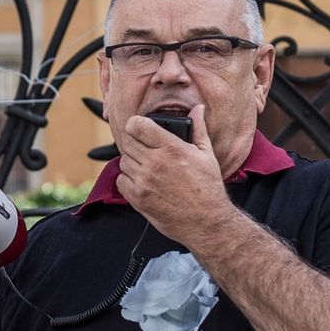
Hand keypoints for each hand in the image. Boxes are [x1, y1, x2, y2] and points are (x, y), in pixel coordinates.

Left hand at [115, 104, 232, 246]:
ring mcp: (144, 181)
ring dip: (132, 162)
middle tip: (145, 148)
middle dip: (134, 143)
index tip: (138, 126)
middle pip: (128, 142)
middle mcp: (154, 163)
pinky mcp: (138, 198)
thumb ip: (198, 129)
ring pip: (124, 161)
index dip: (135, 123)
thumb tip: (198, 109)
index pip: (138, 125)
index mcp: (171, 148)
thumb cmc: (208, 188)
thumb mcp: (207, 154)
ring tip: (147, 166)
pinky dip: (127, 179)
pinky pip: (120, 181)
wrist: (206, 221)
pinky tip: (141, 181)